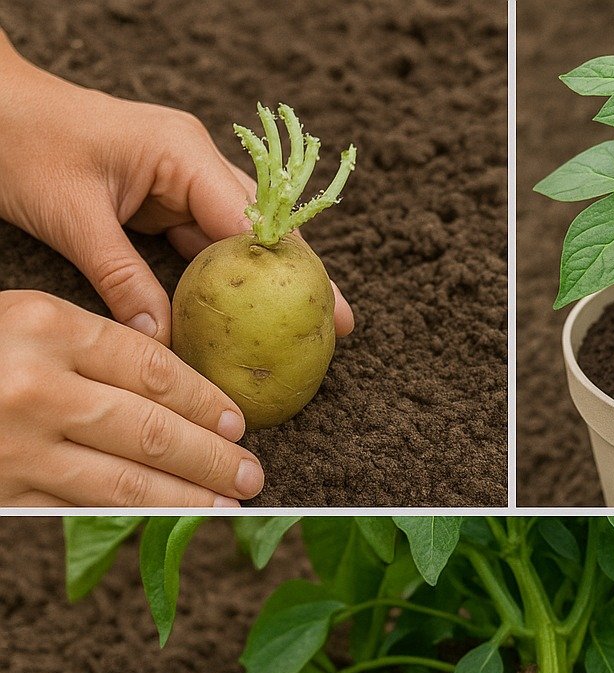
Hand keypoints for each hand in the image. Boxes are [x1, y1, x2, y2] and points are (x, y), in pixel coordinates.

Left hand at [0, 30, 353, 344]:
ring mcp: (180, 184)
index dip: (290, 270)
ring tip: (306, 327)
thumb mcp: (72, 216)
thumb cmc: (20, 142)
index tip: (321, 311)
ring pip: (237, 242)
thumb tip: (163, 345)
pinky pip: (205, 249)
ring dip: (266, 285)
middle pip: (262, 228)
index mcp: (182, 154)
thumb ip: (123, 279)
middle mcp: (192, 166)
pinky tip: (244, 317)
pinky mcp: (163, 203)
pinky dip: (223, 285)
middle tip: (337, 324)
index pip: (250, 220)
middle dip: (299, 277)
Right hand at [0, 290, 264, 506]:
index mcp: (46, 325)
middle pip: (152, 431)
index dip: (207, 402)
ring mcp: (16, 447)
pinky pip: (83, 509)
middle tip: (253, 474)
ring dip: (188, 498)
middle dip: (213, 458)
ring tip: (229, 504)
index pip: (156, 370)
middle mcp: (34, 386)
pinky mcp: (2, 492)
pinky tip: (168, 518)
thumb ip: (96, 349)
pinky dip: (134, 516)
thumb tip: (185, 395)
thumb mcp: (27, 320)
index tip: (239, 422)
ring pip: (126, 481)